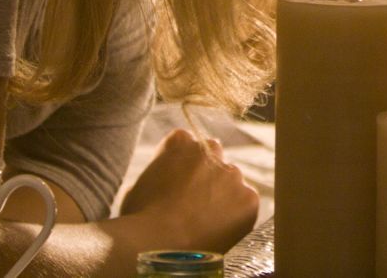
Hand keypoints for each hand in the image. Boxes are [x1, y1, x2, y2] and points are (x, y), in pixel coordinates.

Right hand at [119, 128, 258, 251]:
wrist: (156, 244)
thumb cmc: (138, 219)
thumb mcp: (138, 186)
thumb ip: (159, 174)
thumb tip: (164, 180)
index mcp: (180, 141)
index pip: (187, 143)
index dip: (181, 165)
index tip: (176, 183)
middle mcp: (211, 150)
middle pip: (214, 158)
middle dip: (207, 175)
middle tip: (194, 203)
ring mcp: (232, 173)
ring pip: (231, 182)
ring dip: (222, 195)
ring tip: (203, 222)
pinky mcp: (248, 197)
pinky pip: (246, 203)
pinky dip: (237, 215)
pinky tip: (217, 230)